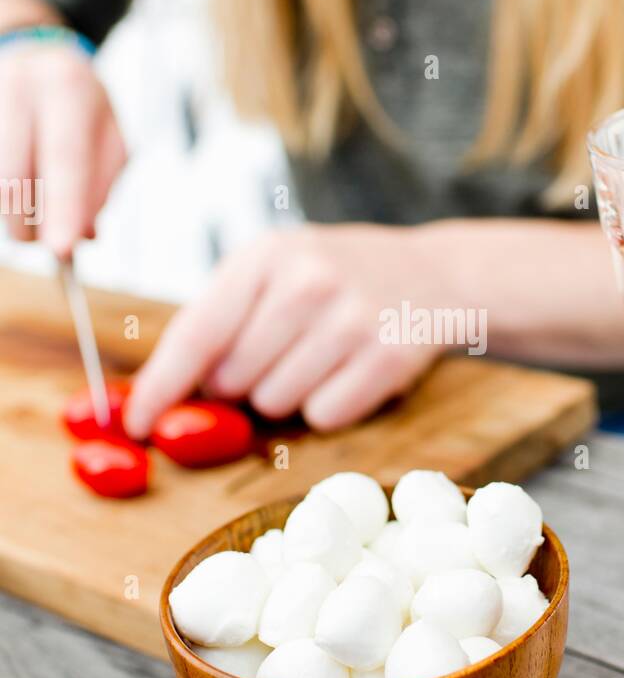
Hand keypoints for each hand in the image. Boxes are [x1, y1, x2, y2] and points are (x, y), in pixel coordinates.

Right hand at [0, 44, 125, 255]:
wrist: (32, 53)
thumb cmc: (75, 104)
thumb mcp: (107, 133)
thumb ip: (102, 183)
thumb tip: (86, 234)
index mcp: (66, 86)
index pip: (65, 158)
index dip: (64, 208)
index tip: (63, 250)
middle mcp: (19, 86)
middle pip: (12, 175)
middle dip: (26, 224)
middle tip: (40, 243)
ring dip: (10, 213)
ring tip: (29, 208)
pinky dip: (2, 198)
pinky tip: (14, 192)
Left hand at [124, 226, 451, 434]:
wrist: (434, 274)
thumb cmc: (336, 278)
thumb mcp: (274, 271)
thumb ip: (220, 321)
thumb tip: (165, 397)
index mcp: (266, 255)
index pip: (196, 333)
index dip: (161, 386)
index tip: (135, 422)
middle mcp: (307, 282)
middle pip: (233, 380)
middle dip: (240, 385)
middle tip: (275, 356)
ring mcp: (352, 319)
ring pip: (276, 404)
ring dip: (286, 397)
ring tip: (317, 357)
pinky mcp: (389, 357)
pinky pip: (324, 418)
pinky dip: (328, 407)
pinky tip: (348, 371)